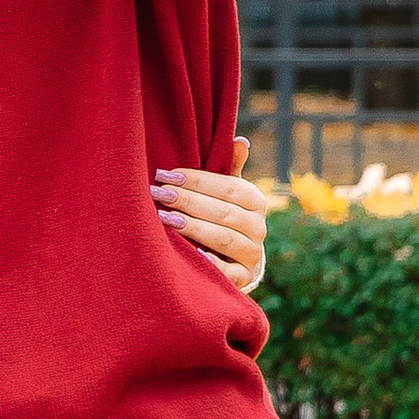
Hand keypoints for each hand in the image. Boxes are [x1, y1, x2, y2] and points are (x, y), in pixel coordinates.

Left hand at [155, 141, 268, 293]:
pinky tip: (190, 253)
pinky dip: (211, 264)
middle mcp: (259, 228)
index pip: (228, 187)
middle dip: (188, 201)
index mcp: (256, 201)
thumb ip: (230, 168)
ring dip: (194, 227)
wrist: (234, 259)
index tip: (166, 175)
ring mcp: (252, 254)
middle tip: (159, 194)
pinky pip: (229, 272)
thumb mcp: (227, 192)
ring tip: (164, 218)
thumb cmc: (222, 216)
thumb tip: (240, 141)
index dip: (197, 180)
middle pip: (224, 212)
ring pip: (224, 239)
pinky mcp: (243, 278)